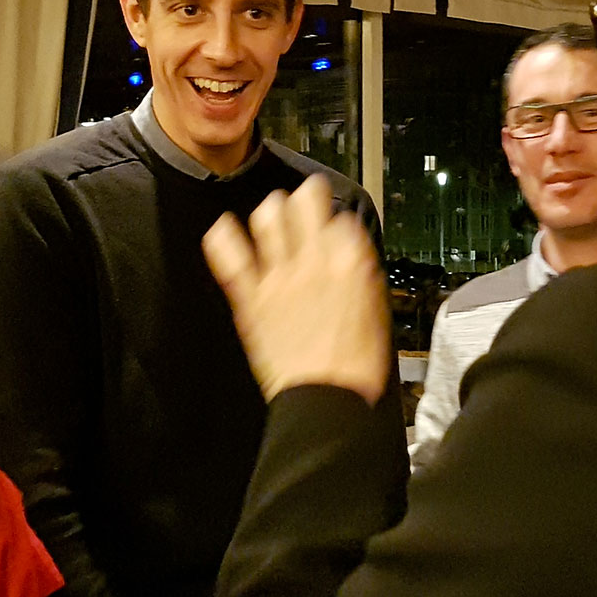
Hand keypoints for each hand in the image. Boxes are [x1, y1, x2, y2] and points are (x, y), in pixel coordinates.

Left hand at [203, 175, 390, 403]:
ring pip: (268, 220)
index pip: (341, 218)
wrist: (326, 400)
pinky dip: (223, 238)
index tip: (335, 224)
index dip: (337, 218)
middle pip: (304, 205)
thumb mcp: (375, 313)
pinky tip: (222, 227)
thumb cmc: (354, 366)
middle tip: (303, 199)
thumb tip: (352, 257)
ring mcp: (279, 278)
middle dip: (304, 197)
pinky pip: (231, 258)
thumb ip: (360, 277)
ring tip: (271, 211)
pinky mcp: (252, 298)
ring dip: (270, 210)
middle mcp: (313, 263)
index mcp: (350, 265)